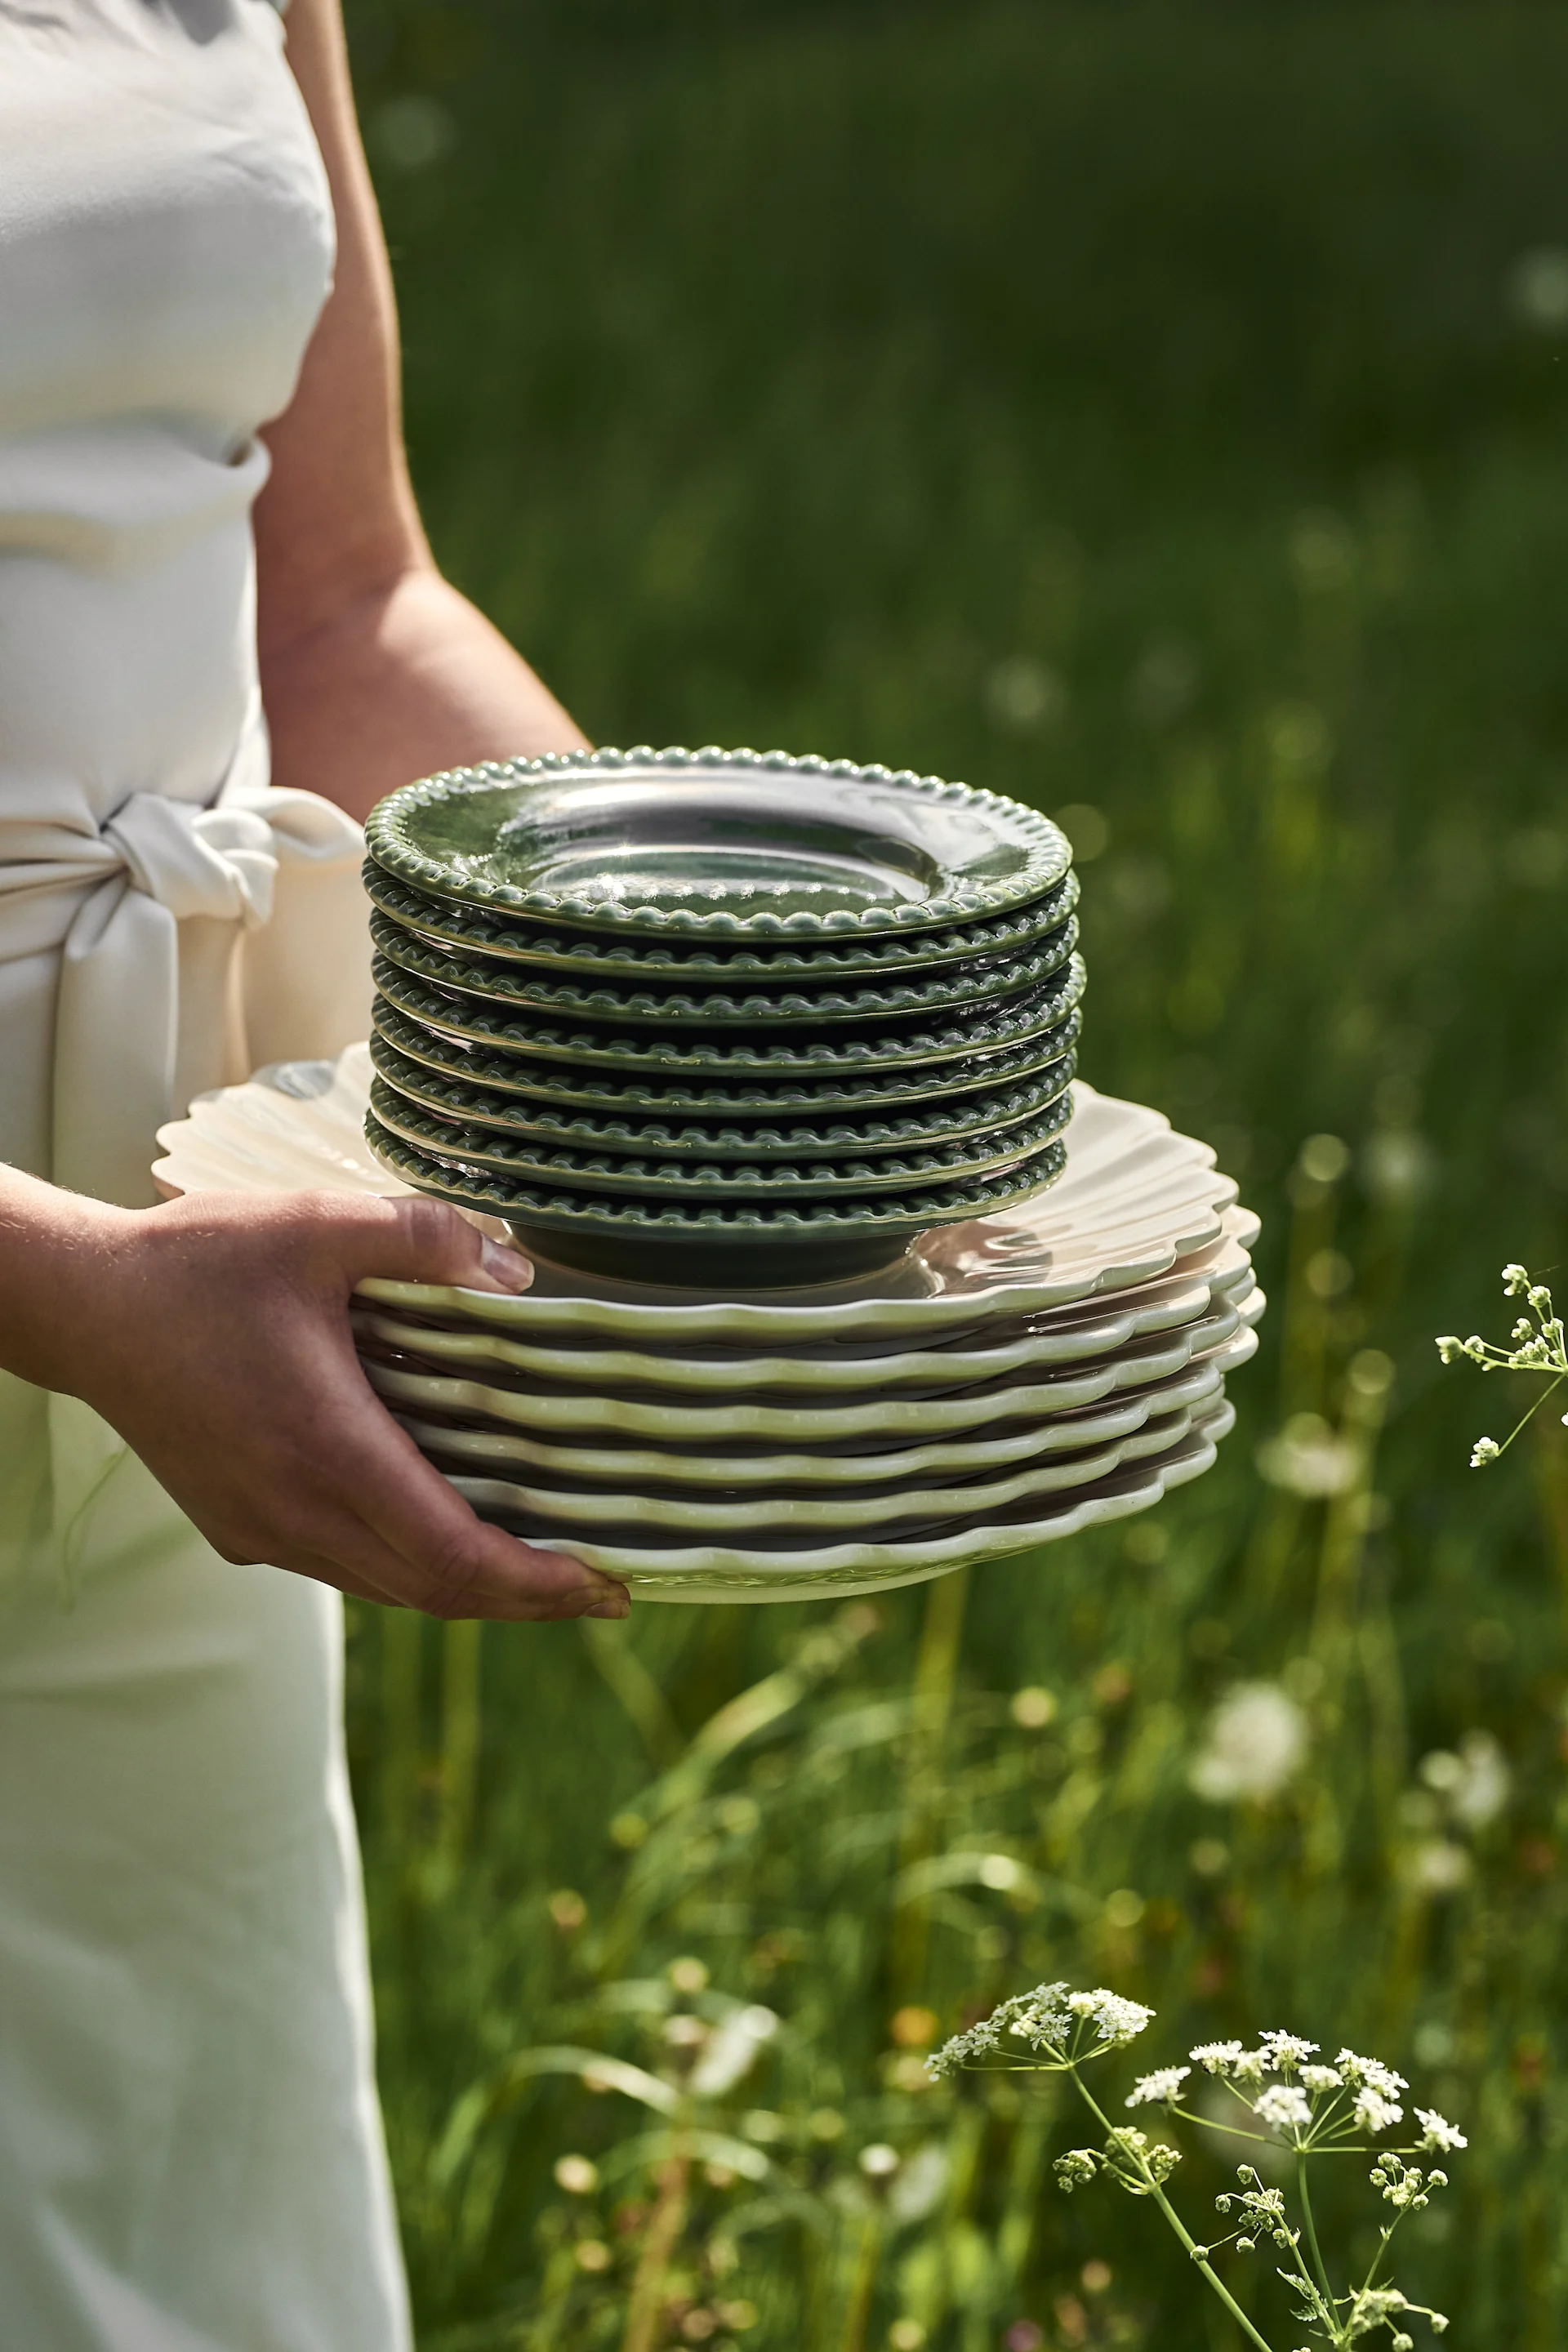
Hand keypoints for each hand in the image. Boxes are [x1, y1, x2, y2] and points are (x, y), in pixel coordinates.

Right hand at [18, 1185, 629, 1621]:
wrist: (85, 1308)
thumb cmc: (198, 1265)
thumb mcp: (317, 1224)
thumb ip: (424, 1238)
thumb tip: (517, 1270)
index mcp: (329, 1450)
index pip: (453, 1555)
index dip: (538, 1583)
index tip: (609, 1585)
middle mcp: (297, 1512)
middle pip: (434, 1591)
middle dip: (527, 1599)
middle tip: (605, 1587)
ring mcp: (264, 1529)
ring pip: (389, 1588)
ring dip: (470, 1586)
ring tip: (544, 1566)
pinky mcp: (240, 1526)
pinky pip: (345, 1566)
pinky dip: (412, 1564)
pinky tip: (447, 1527)